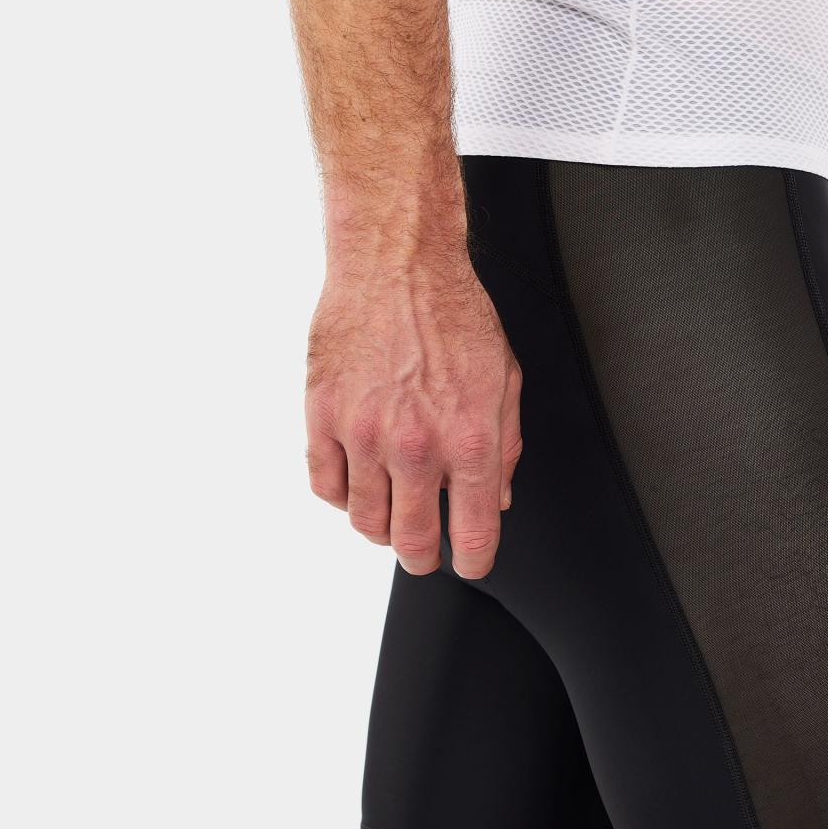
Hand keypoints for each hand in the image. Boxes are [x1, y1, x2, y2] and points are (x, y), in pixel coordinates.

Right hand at [304, 258, 521, 579]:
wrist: (397, 263)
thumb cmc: (454, 314)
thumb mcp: (504, 380)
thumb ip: (505, 446)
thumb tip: (498, 499)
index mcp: (470, 439)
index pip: (473, 533)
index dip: (475, 562)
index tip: (471, 565)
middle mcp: (416, 445)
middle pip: (413, 541)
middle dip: (424, 558)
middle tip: (426, 553)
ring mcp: (363, 433)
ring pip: (364, 521)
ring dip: (381, 529)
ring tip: (391, 516)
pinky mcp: (322, 414)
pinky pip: (325, 485)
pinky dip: (342, 496)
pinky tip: (358, 483)